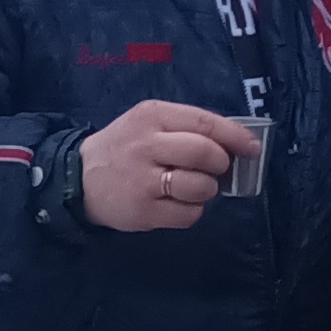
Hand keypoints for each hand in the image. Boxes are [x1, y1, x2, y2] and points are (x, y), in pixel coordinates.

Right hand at [78, 100, 257, 231]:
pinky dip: (193, 210)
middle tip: (214, 169)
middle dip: (220, 164)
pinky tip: (177, 203)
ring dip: (207, 189)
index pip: (205, 123)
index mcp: (152, 116)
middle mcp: (146, 145)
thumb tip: (237, 142)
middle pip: (205, 154)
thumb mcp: (149, 123)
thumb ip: (187, 127)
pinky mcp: (143, 211)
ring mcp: (143, 181)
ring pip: (200, 186)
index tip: (252, 148)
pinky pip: (189, 214)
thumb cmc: (126, 147)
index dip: (235, 136)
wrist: (79, 178)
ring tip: (192, 186)